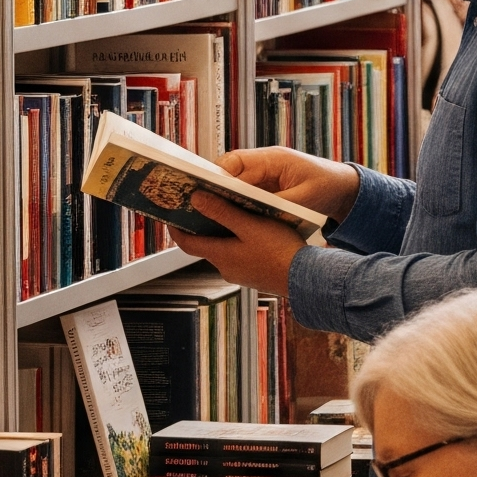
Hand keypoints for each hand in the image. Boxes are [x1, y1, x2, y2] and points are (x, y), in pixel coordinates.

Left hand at [171, 191, 310, 295]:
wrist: (306, 278)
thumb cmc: (279, 251)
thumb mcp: (250, 226)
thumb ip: (223, 212)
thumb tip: (196, 199)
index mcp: (220, 255)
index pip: (186, 243)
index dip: (176, 229)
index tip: (171, 216)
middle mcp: (226, 268)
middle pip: (207, 246)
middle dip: (206, 228)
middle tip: (207, 209)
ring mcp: (241, 274)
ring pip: (226, 251)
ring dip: (227, 236)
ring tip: (238, 218)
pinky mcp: (256, 276)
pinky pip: (242, 258)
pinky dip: (242, 245)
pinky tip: (258, 236)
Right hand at [217, 147, 360, 222]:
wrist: (343, 188)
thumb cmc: (327, 187)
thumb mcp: (304, 198)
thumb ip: (277, 204)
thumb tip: (249, 212)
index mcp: (272, 159)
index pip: (235, 162)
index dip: (218, 178)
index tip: (205, 194)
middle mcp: (264, 163)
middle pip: (228, 172)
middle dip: (214, 189)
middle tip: (197, 207)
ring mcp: (263, 175)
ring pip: (233, 184)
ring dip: (223, 198)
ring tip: (206, 217)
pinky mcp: (265, 187)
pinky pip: (243, 193)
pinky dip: (235, 204)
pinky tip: (227, 220)